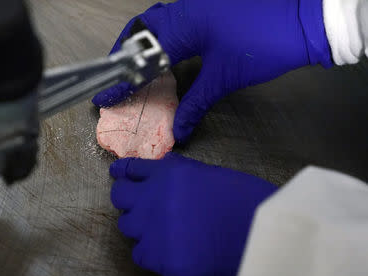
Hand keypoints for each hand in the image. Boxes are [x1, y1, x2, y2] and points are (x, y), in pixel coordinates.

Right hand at [93, 0, 331, 143]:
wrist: (303, 21)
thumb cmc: (262, 46)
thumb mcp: (223, 79)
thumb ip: (195, 104)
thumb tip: (178, 131)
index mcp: (181, 25)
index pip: (141, 56)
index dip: (122, 80)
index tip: (105, 97)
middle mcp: (183, 11)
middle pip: (141, 29)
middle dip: (126, 53)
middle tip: (119, 77)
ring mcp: (197, 7)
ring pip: (158, 23)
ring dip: (144, 45)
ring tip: (136, 69)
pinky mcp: (209, 10)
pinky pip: (175, 23)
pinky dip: (164, 41)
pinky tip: (166, 57)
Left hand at [109, 153, 276, 275]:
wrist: (257, 235)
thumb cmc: (243, 199)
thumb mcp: (210, 173)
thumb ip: (180, 171)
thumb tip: (164, 168)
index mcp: (166, 174)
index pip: (132, 168)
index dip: (124, 172)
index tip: (119, 173)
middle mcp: (151, 198)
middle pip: (119, 196)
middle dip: (127, 198)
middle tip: (141, 205)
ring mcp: (150, 228)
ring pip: (126, 225)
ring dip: (139, 226)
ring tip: (158, 230)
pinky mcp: (156, 257)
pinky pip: (139, 254)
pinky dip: (149, 252)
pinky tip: (166, 251)